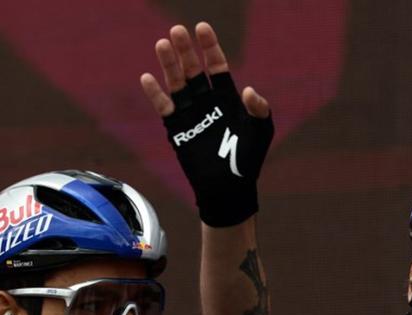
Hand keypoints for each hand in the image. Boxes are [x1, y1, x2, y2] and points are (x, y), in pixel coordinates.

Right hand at [140, 22, 273, 226]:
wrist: (229, 187)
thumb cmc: (248, 160)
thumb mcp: (261, 131)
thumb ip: (259, 109)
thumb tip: (248, 89)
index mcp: (229, 99)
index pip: (217, 67)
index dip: (210, 48)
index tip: (202, 28)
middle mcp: (208, 103)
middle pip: (194, 70)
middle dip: (186, 51)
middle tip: (177, 30)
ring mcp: (192, 115)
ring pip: (178, 84)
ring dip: (170, 65)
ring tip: (162, 44)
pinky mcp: (177, 129)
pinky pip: (165, 107)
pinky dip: (156, 93)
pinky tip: (148, 78)